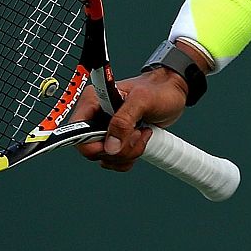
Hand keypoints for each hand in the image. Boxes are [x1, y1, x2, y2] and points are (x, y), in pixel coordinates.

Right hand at [73, 67, 188, 172]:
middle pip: (92, 150)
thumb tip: (110, 146)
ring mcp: (106, 130)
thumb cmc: (159, 90)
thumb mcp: (142, 100)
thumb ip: (124, 121)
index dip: (92, 144)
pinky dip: (130, 157)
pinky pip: (115, 161)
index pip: (76, 131)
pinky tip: (141, 140)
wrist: (173, 93)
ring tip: (142, 133)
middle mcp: (95, 117)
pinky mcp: (117, 140)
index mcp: (93, 101)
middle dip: (118, 148)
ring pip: (105, 158)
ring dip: (127, 153)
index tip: (112, 143)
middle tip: (137, 133)